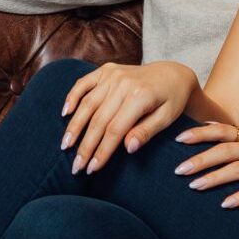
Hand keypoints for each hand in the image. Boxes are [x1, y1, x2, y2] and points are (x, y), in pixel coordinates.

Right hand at [59, 62, 196, 173]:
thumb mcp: (167, 117)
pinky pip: (84, 83)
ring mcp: (112, 74)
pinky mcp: (106, 70)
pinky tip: (65, 113)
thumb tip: (128, 148)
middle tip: (76, 166)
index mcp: (140, 96)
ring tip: (65, 145)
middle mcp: (123, 83)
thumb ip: (146, 131)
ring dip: (74, 126)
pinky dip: (72, 97)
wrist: (173, 73)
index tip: (92, 169)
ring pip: (87, 104)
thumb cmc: (172, 99)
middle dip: (85, 145)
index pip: (115, 130)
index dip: (102, 150)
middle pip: (98, 120)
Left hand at [174, 122, 238, 208]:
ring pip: (237, 168)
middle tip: (178, 169)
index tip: (177, 139)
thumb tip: (210, 128)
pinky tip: (225, 204)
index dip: (200, 134)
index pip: (222, 131)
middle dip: (200, 159)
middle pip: (225, 149)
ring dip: (214, 178)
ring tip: (194, 186)